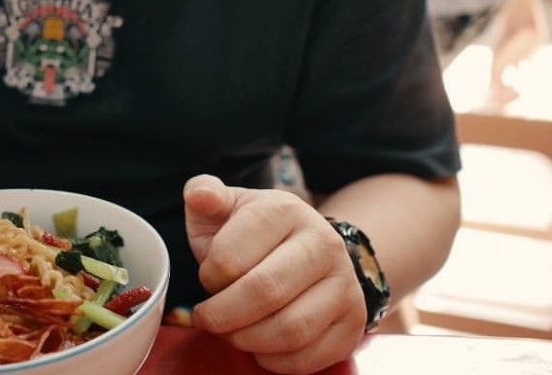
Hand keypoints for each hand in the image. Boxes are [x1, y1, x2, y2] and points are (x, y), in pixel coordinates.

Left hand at [184, 174, 366, 373]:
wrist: (308, 250)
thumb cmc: (253, 233)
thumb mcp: (226, 207)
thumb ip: (204, 195)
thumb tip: (199, 194)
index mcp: (285, 210)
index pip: (232, 256)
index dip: (209, 277)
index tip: (207, 280)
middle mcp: (323, 243)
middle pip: (265, 292)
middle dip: (223, 315)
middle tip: (207, 319)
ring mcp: (344, 284)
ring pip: (291, 329)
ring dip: (248, 340)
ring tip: (232, 332)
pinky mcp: (352, 322)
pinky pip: (311, 357)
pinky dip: (276, 361)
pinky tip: (260, 347)